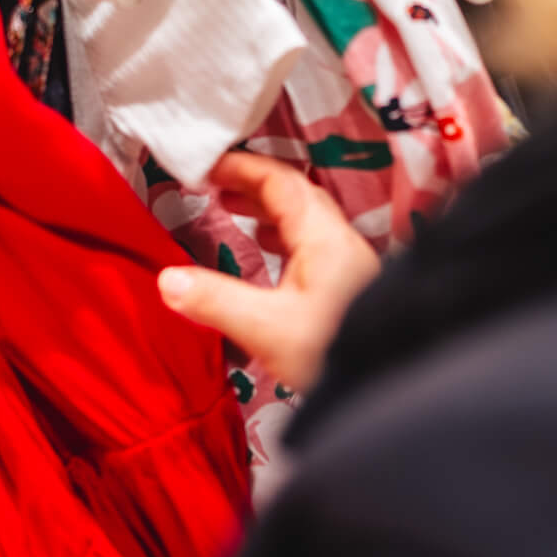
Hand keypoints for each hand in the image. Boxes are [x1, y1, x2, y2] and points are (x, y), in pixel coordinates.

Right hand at [157, 151, 381, 393]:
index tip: (206, 166)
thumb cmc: (336, 353)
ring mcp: (349, 266)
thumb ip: (215, 301)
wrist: (389, 389)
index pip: (280, 181)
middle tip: (215, 185)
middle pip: (294, 196)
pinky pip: (311, 246)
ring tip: (234, 213)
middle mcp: (340, 244)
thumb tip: (167, 280)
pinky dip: (283, 238)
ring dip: (268, 211)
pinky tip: (270, 257)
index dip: (241, 167)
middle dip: (252, 185)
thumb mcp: (267, 328)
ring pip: (305, 221)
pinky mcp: (350, 290)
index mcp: (323, 238)